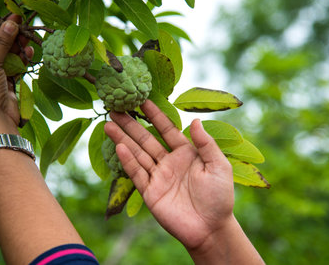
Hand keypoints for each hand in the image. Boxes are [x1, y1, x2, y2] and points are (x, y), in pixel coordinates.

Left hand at [0, 8, 32, 141]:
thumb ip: (1, 42)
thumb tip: (11, 22)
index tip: (0, 11)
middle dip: (7, 32)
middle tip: (21, 21)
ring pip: (6, 53)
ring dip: (17, 44)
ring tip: (29, 34)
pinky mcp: (6, 82)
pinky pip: (15, 65)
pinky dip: (22, 59)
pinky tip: (30, 52)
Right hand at [104, 100, 234, 251]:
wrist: (211, 229)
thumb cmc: (219, 197)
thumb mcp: (219, 166)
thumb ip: (206, 144)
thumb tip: (195, 121)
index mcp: (185, 152)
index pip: (166, 129)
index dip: (154, 115)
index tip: (142, 100)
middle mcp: (168, 161)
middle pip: (146, 139)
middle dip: (131, 124)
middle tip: (115, 108)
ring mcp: (158, 176)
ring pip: (137, 153)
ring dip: (123, 139)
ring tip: (109, 124)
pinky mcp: (150, 192)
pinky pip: (137, 173)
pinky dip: (128, 160)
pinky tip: (119, 147)